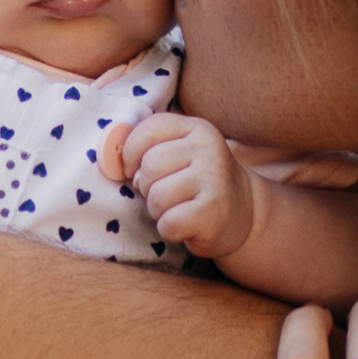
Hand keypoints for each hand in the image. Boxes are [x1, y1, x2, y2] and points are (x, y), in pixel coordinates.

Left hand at [102, 110, 263, 257]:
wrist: (243, 214)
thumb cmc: (197, 183)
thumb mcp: (179, 154)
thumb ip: (149, 148)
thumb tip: (114, 161)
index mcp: (197, 129)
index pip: (148, 129)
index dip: (131, 153)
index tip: (135, 170)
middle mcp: (209, 149)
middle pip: (149, 166)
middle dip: (147, 187)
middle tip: (165, 194)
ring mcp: (214, 180)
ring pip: (156, 197)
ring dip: (158, 210)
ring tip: (177, 209)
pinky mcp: (214, 212)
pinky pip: (169, 222)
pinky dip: (169, 229)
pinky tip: (185, 225)